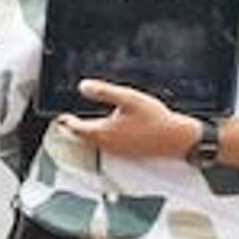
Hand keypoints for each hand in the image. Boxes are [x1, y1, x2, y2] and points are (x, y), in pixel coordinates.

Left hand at [72, 72, 207, 167]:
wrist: (177, 139)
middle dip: (74, 129)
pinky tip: (106, 127)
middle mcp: (108, 145)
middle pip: (83, 138)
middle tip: (67, 120)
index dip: (66, 122)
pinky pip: (106, 145)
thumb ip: (104, 92)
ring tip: (82, 122)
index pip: (76, 129)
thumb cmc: (155, 119)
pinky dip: (100, 137)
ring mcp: (117, 151)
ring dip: (87, 133)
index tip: (60, 115)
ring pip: (95, 142)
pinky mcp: (127, 152)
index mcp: (104, 133)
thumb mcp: (129, 98)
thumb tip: (83, 86)